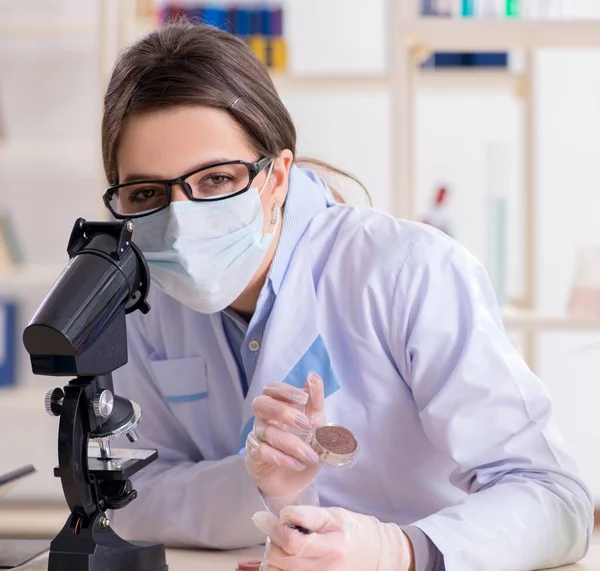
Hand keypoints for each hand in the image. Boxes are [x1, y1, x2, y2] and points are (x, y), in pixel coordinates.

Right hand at [245, 373, 324, 500]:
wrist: (296, 480)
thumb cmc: (304, 445)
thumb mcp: (316, 422)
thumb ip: (315, 400)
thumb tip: (313, 375)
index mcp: (277, 406)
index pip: (271, 389)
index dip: (285, 390)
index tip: (303, 398)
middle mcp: (263, 418)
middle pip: (260, 404)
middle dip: (282, 411)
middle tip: (304, 424)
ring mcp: (257, 437)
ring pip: (266, 432)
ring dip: (292, 443)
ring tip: (311, 456)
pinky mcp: (254, 457)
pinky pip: (262, 452)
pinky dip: (282, 458)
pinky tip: (298, 464)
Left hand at [252, 505, 413, 570]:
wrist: (379, 554)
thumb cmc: (356, 530)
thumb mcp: (335, 514)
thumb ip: (308, 515)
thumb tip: (282, 516)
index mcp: (334, 542)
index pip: (293, 540)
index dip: (273, 527)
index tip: (263, 517)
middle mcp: (328, 565)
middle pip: (282, 558)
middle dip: (272, 540)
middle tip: (275, 528)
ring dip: (273, 557)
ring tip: (281, 544)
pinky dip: (280, 569)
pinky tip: (285, 559)